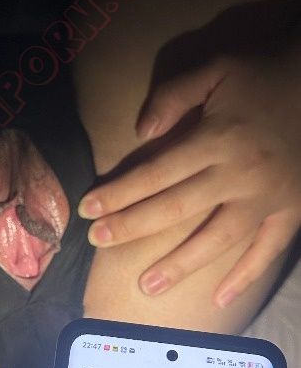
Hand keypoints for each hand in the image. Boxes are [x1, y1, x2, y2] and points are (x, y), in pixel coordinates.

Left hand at [78, 51, 300, 306]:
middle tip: (97, 241)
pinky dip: (246, 275)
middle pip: (176, 208)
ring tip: (146, 286)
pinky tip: (220, 299)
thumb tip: (139, 133)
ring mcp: (268, 197)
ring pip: (217, 239)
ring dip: (180, 264)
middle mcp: (240, 173)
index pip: (156, 173)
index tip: (88, 209)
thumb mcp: (216, 68)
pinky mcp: (292, 209)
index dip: (119, 192)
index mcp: (218, 138)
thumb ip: (174, 95)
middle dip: (132, 226)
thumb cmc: (263, 74)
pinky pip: (268, 250)